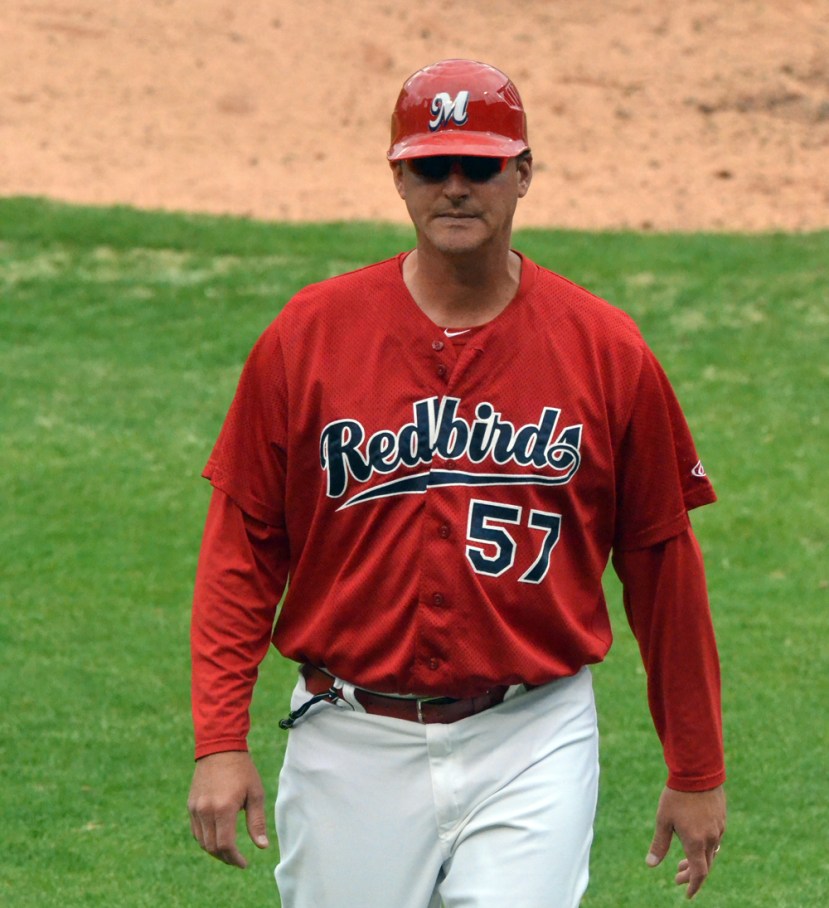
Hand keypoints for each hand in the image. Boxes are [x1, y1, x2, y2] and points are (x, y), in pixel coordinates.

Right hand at [188, 751, 269, 868]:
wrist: (220, 748)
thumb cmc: (242, 770)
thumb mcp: (255, 793)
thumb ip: (257, 822)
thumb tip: (262, 847)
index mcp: (224, 808)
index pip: (225, 845)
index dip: (234, 859)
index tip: (244, 863)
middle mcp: (206, 811)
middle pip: (212, 847)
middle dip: (225, 857)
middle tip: (237, 860)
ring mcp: (196, 808)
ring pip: (202, 841)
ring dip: (215, 850)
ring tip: (229, 851)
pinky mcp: (191, 805)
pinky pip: (196, 830)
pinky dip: (205, 839)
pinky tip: (217, 837)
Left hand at [646, 784, 725, 898]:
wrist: (698, 772)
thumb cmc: (677, 796)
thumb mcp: (663, 820)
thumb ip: (660, 844)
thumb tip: (651, 865)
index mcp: (696, 842)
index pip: (699, 873)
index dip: (693, 885)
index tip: (686, 893)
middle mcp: (711, 839)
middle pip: (705, 865)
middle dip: (690, 874)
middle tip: (676, 877)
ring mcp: (718, 829)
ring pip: (711, 853)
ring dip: (698, 860)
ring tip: (682, 861)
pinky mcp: (721, 819)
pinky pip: (715, 840)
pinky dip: (705, 848)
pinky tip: (696, 843)